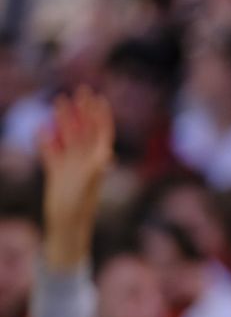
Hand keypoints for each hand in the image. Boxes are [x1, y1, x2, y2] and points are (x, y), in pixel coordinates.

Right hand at [40, 87, 113, 270]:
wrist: (66, 227)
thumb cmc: (78, 209)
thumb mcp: (87, 188)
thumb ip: (94, 171)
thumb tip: (105, 157)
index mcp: (97, 161)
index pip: (101, 132)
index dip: (100, 115)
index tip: (98, 98)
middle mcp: (86, 161)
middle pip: (85, 130)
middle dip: (83, 110)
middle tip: (80, 90)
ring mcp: (71, 166)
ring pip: (67, 137)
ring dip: (64, 119)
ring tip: (59, 100)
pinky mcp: (57, 173)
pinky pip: (51, 152)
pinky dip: (46, 140)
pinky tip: (40, 129)